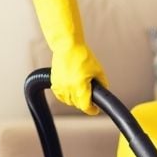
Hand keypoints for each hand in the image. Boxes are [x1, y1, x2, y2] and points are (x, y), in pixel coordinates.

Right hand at [32, 0, 108, 114]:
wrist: (67, 46)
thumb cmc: (82, 55)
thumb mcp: (98, 70)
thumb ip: (102, 84)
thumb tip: (103, 92)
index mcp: (79, 86)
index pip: (85, 106)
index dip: (92, 110)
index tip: (95, 110)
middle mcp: (68, 88)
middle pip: (77, 104)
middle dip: (85, 103)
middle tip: (90, 98)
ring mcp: (59, 85)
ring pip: (68, 101)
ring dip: (75, 100)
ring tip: (81, 93)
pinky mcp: (54, 81)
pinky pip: (59, 95)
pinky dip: (65, 96)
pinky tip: (71, 91)